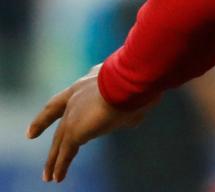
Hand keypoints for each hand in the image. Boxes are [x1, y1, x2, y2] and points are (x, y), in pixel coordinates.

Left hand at [27, 64, 152, 182]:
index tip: (43, 112)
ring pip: (60, 141)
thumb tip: (130, 116)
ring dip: (54, 159)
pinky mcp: (75, 131)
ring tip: (49, 175)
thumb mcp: (131, 88)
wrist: (129, 80)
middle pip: (60, 119)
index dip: (56, 104)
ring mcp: (73, 115)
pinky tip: (57, 178)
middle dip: (44, 126)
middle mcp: (76, 97)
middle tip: (32, 133)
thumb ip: (126, 101)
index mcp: (86, 83)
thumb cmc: (139, 79)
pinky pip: (66, 153)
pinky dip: (60, 166)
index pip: (66, 95)